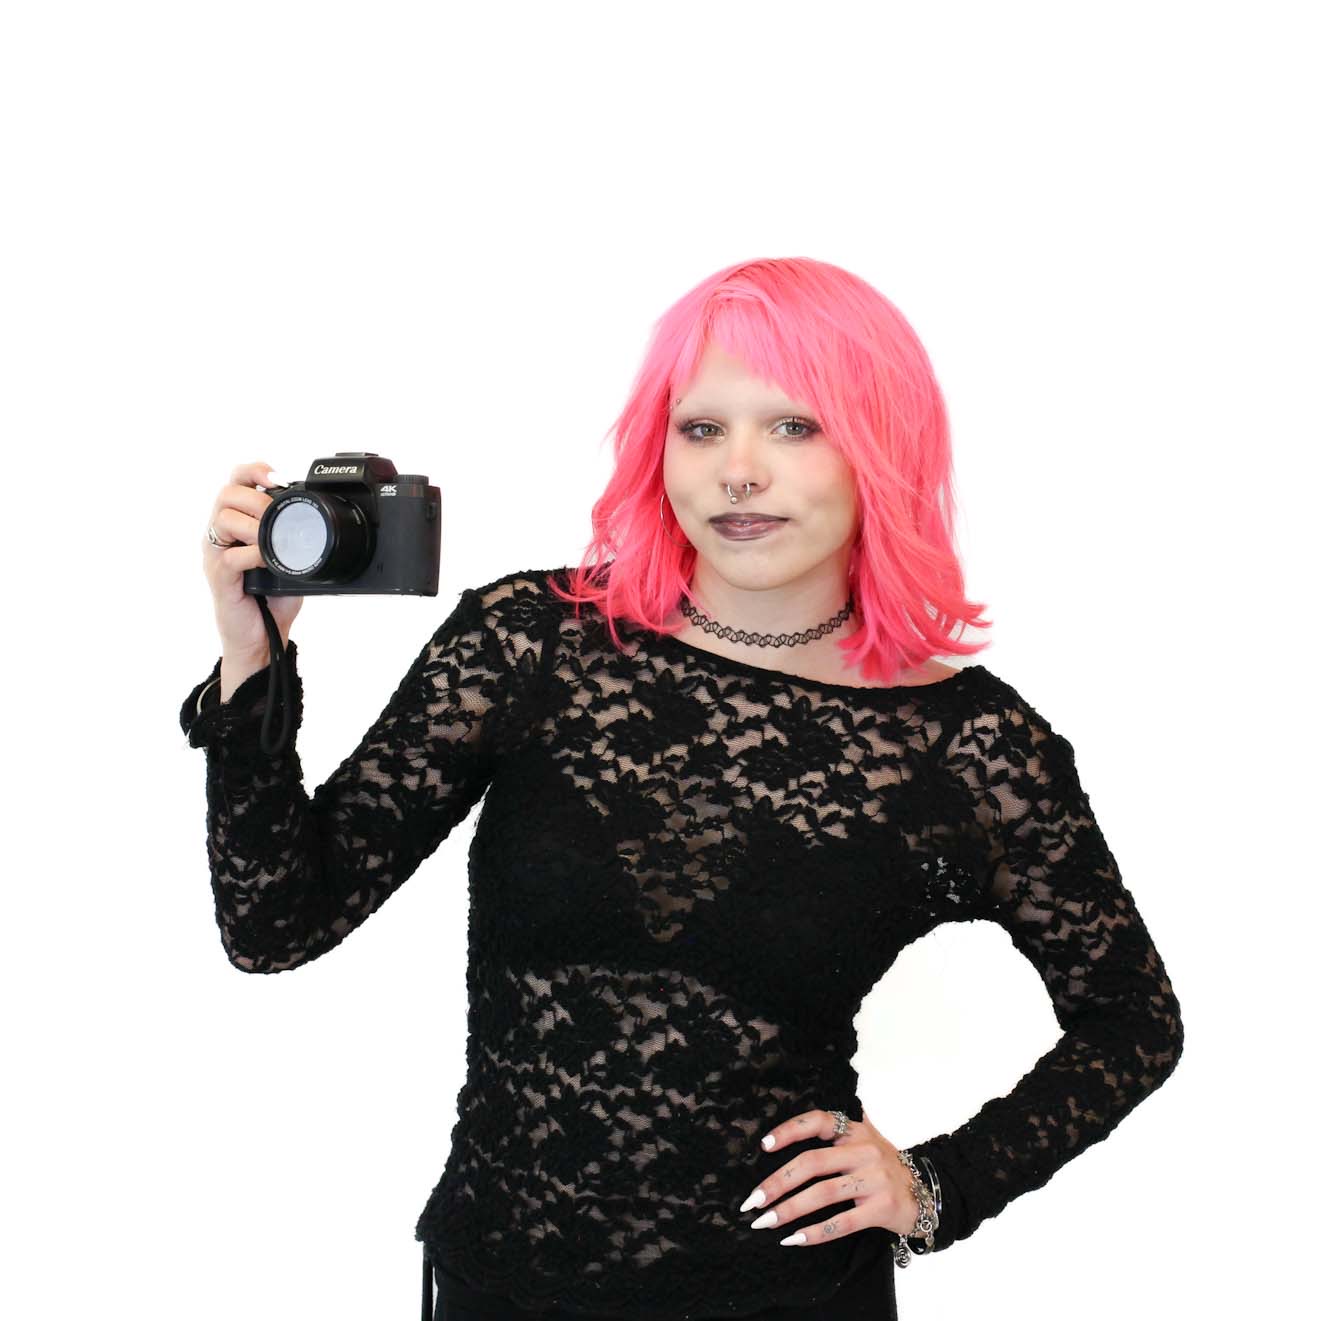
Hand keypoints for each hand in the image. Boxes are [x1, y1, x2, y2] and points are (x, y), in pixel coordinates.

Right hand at [200, 460, 303, 659]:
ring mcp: (216, 555)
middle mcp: (221, 534)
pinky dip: (253, 554)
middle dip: (257, 498)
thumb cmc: (273, 598)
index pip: (237, 481)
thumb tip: (323, 515)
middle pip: (227, 493)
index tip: (278, 478)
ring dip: (254, 524)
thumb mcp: (290, 558)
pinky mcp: (219, 578)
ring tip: (273, 538)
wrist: (262, 638)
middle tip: (277, 516)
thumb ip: (295, 535)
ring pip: (223, 519)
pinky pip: (230, 556)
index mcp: (238, 523)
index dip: (254, 471)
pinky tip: (268, 561)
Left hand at [738, 1107, 921, 1246]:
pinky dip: (815, 1232)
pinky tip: (793, 1239)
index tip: (763, 1146)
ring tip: (765, 1222)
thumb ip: (838, 1129)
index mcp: (855, 1130)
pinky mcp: (882, 1209)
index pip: (818, 1121)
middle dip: (777, 1182)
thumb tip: (792, 1125)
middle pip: (812, 1163)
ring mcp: (874, 1180)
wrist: (928, 1193)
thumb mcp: (867, 1139)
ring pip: (823, 1194)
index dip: (789, 1131)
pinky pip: (841, 1222)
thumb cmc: (885, 1167)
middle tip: (752, 1201)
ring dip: (789, 1210)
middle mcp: (864, 1151)